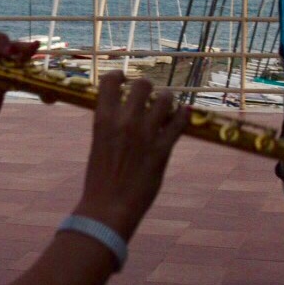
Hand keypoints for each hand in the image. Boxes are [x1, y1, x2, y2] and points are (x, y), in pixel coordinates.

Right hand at [76, 72, 187, 236]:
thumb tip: (125, 111)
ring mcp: (146, 135)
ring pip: (166, 98)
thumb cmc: (100, 180)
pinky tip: (184, 115)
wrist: (107, 208)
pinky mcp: (162, 150)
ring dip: (167, 101)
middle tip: (149, 99)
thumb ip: (112, 125)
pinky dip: (183, 116)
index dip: (120, 76)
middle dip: (148, 89)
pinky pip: (180, 122)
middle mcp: (125, 122)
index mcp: (103, 120)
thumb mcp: (99, 145)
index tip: (125, 81)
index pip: (112, 80)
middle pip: (143, 85)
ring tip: (166, 110)